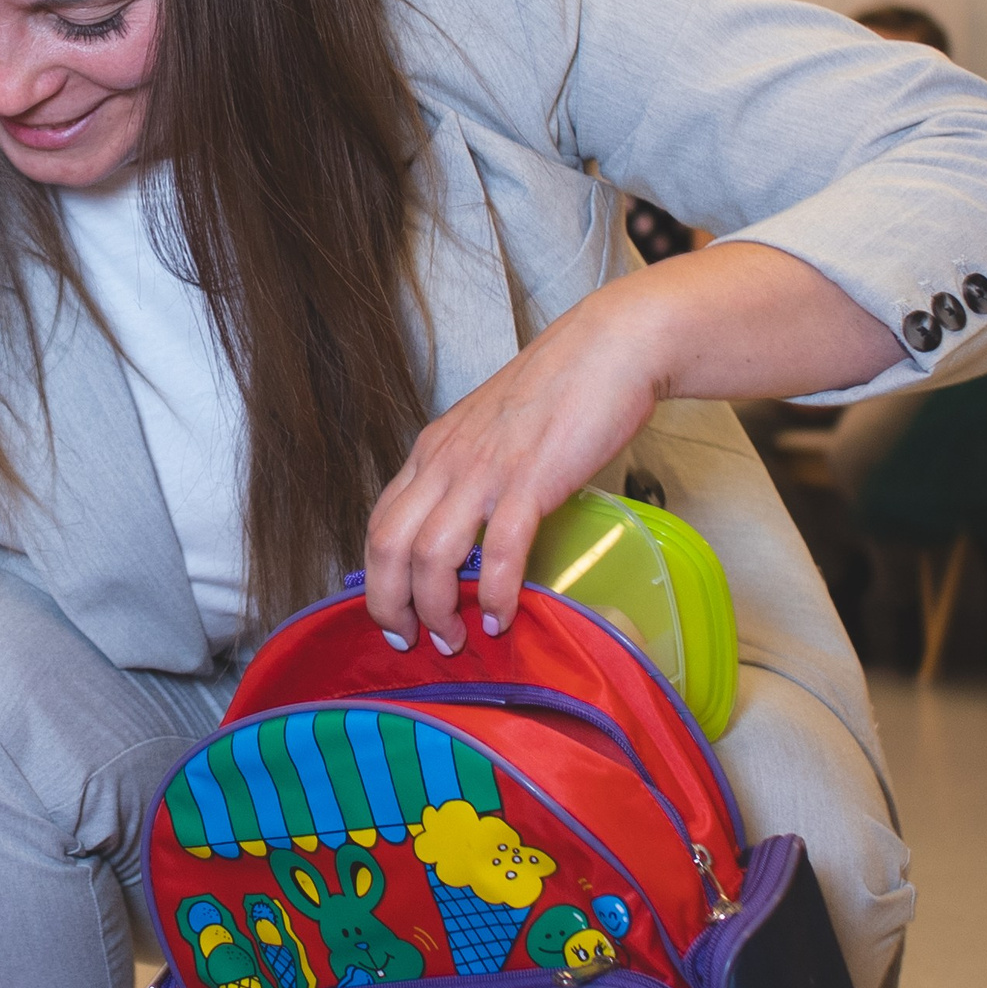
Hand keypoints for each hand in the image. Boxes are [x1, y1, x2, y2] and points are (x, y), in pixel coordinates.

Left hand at [364, 273, 670, 656]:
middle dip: (390, 604)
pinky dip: (499, 594)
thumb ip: (468, 474)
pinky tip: (504, 616)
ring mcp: (485, 471)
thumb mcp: (487, 432)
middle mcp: (444, 462)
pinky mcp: (532, 479)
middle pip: (387, 546)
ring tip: (457, 638)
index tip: (393, 615)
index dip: (376, 578)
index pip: (379, 523)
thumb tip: (469, 532)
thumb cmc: (557, 391)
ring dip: (438, 609)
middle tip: (411, 640)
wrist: (610, 347)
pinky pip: (502, 551)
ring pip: (431, 556)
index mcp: (430, 451)